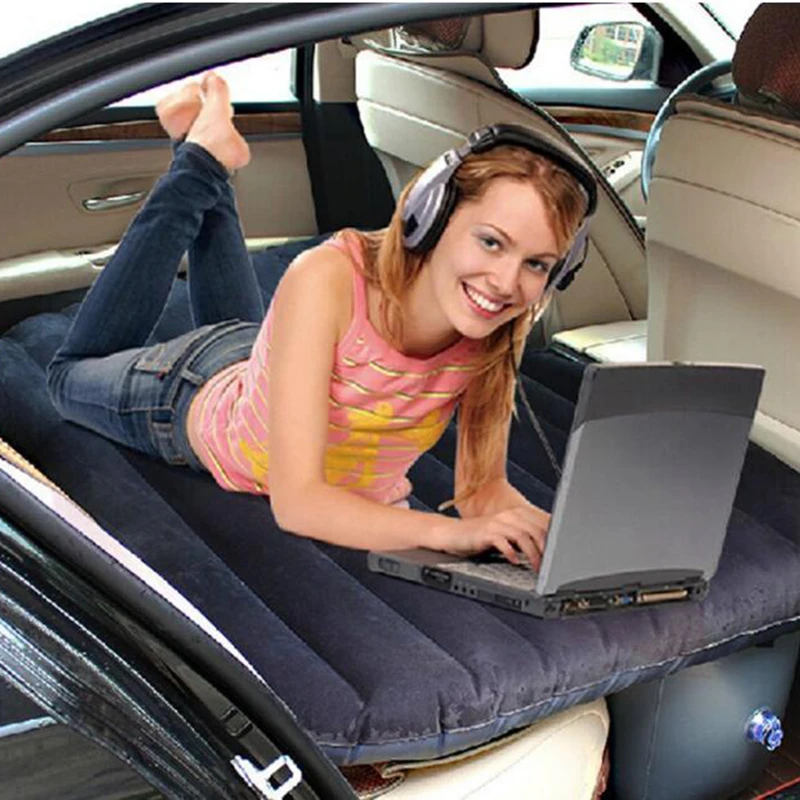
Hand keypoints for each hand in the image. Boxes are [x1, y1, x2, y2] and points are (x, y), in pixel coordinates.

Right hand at [432, 505, 549, 569]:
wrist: (453, 533)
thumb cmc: (481, 536)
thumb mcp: (507, 534)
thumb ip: (525, 536)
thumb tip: (548, 547)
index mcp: (518, 513)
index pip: (543, 522)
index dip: (555, 537)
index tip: (563, 553)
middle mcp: (509, 515)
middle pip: (536, 529)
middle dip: (547, 549)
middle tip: (552, 566)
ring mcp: (497, 522)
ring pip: (523, 536)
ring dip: (533, 554)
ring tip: (537, 568)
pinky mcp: (485, 532)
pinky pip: (503, 541)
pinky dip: (511, 553)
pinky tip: (515, 562)